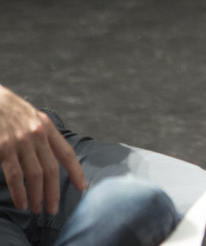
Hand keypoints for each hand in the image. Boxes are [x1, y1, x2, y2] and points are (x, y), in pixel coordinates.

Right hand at [0, 86, 86, 213]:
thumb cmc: (10, 110)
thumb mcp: (32, 117)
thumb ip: (43, 134)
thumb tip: (52, 156)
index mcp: (47, 126)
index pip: (67, 153)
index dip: (76, 171)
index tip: (82, 187)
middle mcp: (37, 134)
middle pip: (52, 169)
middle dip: (54, 191)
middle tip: (54, 209)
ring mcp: (20, 141)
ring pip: (35, 175)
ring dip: (37, 196)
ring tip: (38, 209)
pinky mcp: (4, 147)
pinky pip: (14, 175)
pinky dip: (19, 192)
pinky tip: (22, 203)